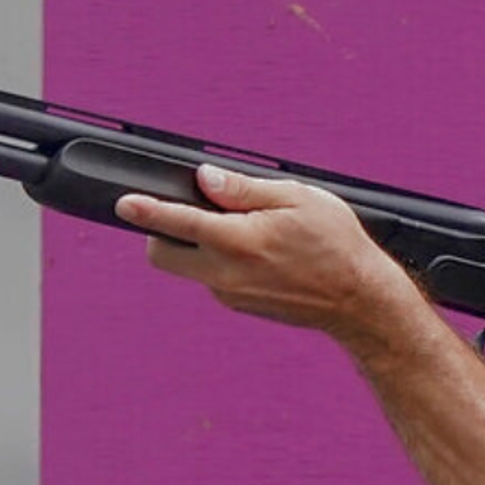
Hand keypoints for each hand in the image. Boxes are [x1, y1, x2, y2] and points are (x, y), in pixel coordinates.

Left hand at [114, 164, 417, 347]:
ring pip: (189, 267)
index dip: (144, 209)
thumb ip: (245, 188)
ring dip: (198, 247)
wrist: (361, 302)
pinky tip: (259, 255)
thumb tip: (205, 178)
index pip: (174, 222)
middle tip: (189, 213)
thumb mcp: (299, 199)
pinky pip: (213, 280)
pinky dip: (221, 263)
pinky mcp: (240, 306)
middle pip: (162, 254)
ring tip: (246, 232)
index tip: (124, 201)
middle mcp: (226, 273)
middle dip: (161, 232)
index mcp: (238, 241)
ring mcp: (231, 294)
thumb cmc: (338, 246)